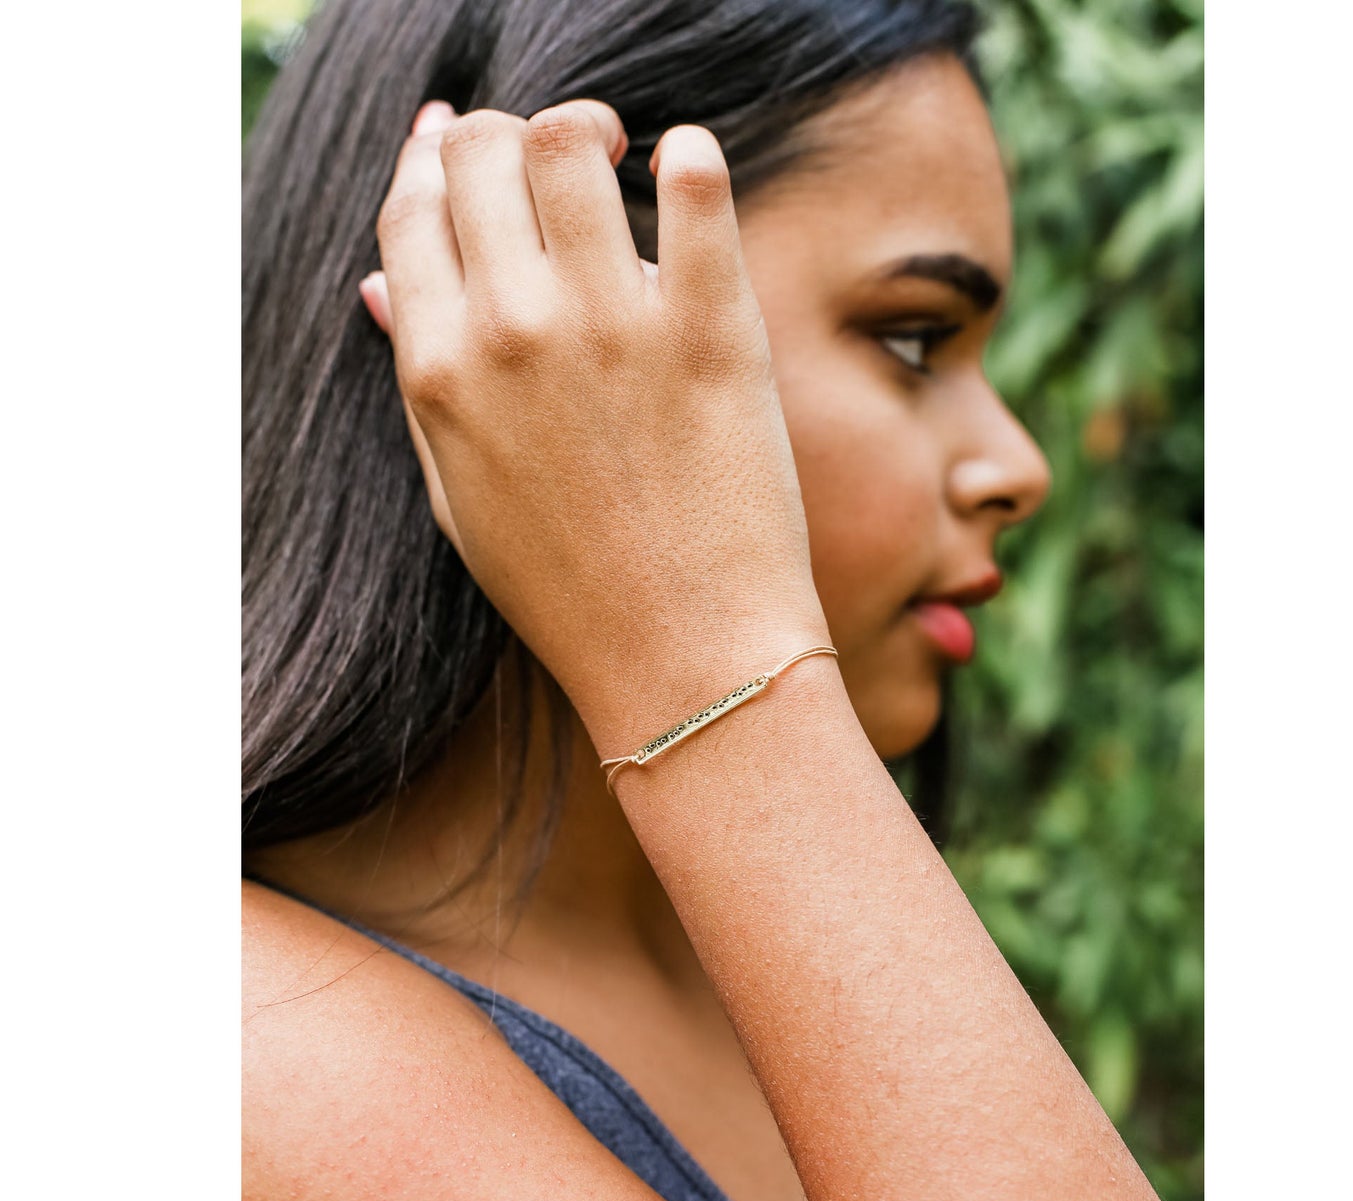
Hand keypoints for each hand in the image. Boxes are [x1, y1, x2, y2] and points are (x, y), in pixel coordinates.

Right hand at [366, 98, 829, 750]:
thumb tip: (382, 287)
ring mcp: (610, 328)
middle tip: (551, 158)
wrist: (684, 659)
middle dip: (503, 136)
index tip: (462, 144)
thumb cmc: (570, 591)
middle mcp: (512, 333)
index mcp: (440, 371)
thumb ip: (423, 381)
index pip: (412, 210)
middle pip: (481, 156)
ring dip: (585, 128)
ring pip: (567, 144)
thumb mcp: (461, 498)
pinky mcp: (710, 332)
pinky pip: (696, 187)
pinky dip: (690, 156)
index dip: (433, 159)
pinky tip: (685, 165)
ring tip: (620, 150)